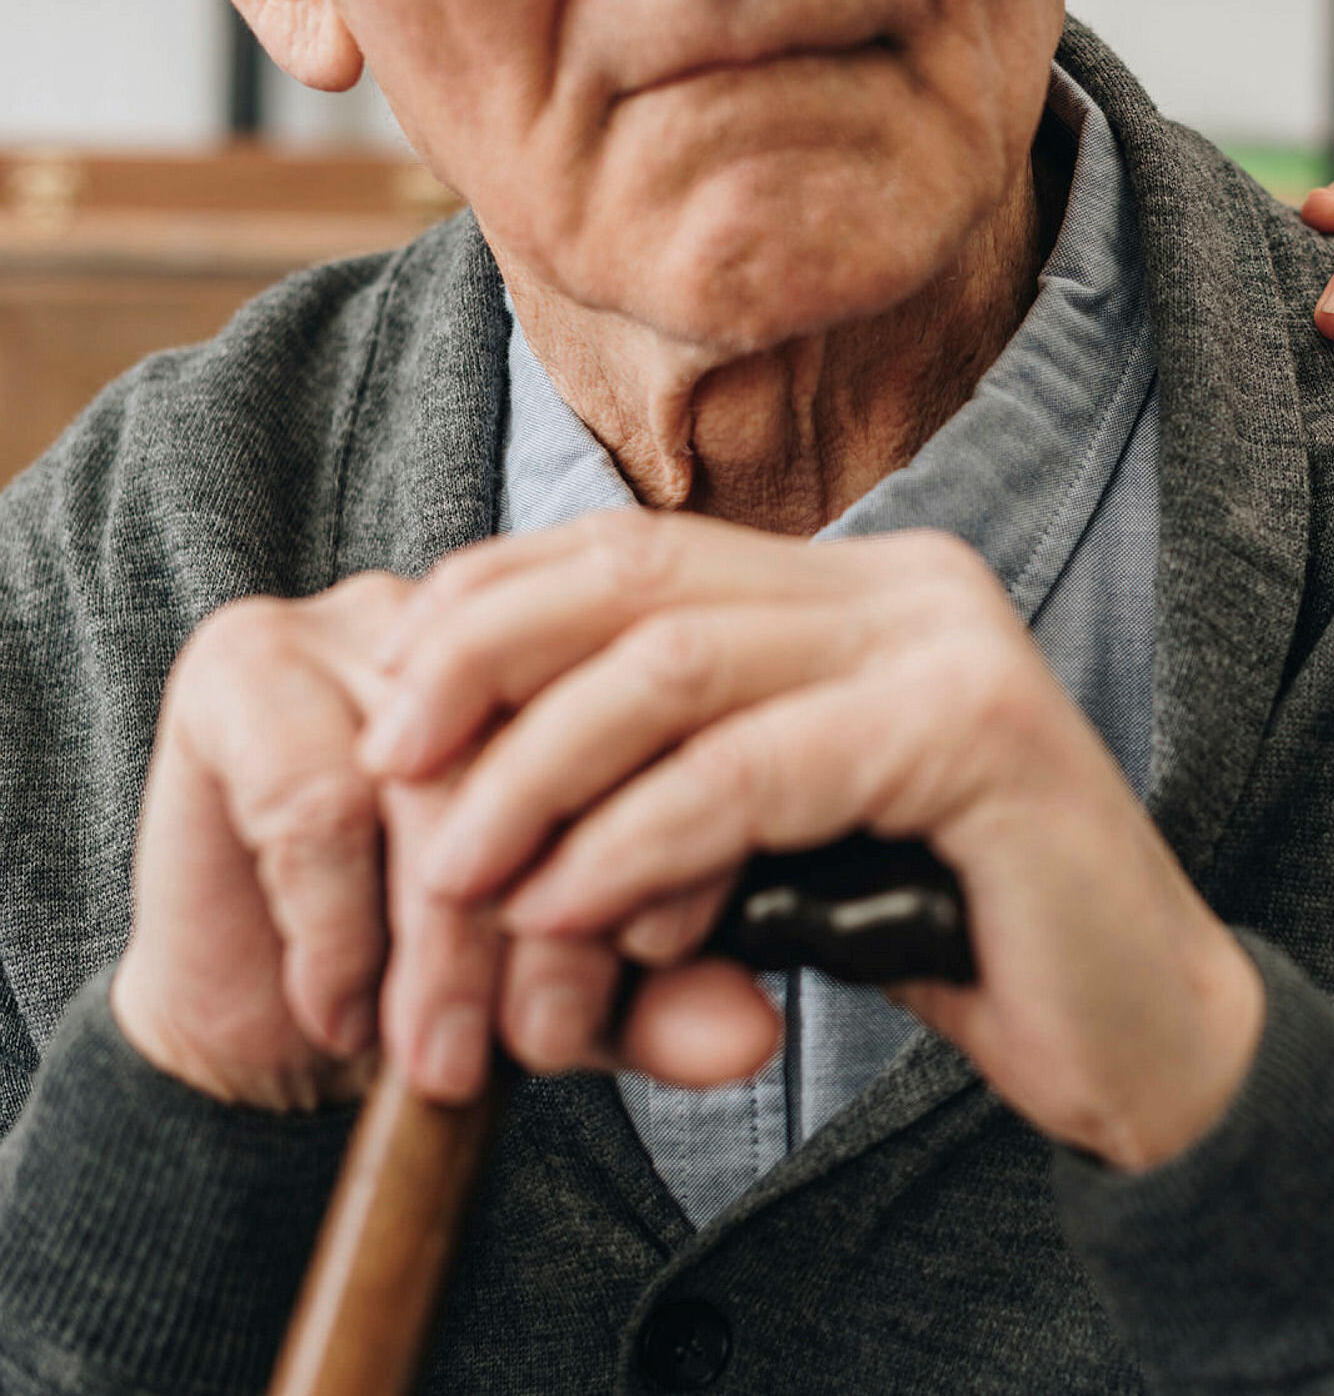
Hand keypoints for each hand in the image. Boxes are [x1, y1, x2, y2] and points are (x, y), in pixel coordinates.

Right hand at [112, 574, 626, 1111]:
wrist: (274, 1020)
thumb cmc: (449, 971)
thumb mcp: (590, 994)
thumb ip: (672, 1000)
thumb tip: (751, 1034)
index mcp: (606, 655)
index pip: (662, 732)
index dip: (654, 866)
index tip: (635, 986)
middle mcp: (500, 618)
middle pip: (554, 756)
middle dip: (548, 928)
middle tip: (536, 1047)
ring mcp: (367, 621)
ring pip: (439, 788)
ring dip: (445, 949)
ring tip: (441, 1054)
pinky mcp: (243, 662)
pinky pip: (314, 804)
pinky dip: (339, 931)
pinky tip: (344, 1009)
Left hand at [359, 513, 1264, 1169]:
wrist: (1139, 1036)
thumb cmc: (946, 940)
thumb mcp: (781, 833)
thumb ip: (677, 768)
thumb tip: (469, 752)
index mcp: (866, 584)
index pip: (638, 548)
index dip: (493, 610)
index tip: (394, 716)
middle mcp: (912, 583)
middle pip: (639, 579)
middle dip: (484, 671)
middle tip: (393, 781)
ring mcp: (953, 645)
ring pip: (678, 665)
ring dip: (539, 775)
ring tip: (463, 877)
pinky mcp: (978, 732)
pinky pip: (752, 771)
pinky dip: (636, 842)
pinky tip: (575, 909)